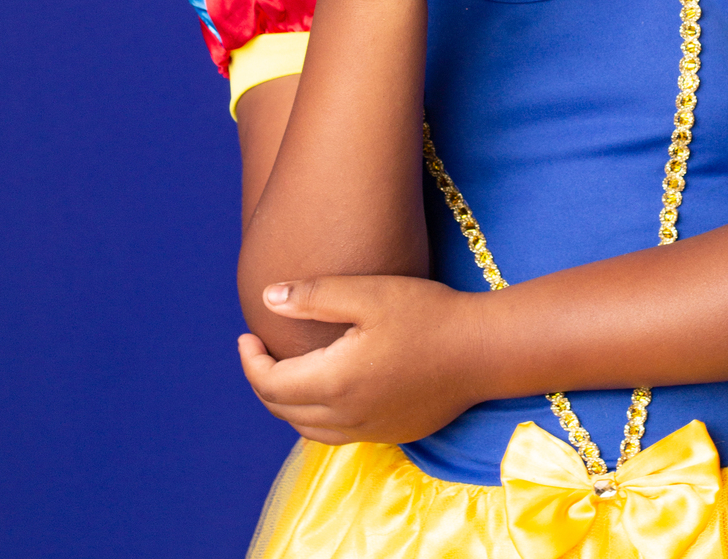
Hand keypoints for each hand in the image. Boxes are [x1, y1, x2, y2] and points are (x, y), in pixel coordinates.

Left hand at [237, 274, 484, 444]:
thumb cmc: (426, 313)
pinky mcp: (389, 434)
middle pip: (283, 410)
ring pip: (306, 428)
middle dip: (262, 381)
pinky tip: (326, 389)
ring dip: (286, 402)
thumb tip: (266, 299)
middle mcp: (345, 416)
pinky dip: (315, 416)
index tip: (247, 335)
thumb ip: (314, 296)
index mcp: (334, 382)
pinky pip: (335, 434)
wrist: (481, 350)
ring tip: (286, 370)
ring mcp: (369, 431)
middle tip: (260, 350)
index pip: (270, 384)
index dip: (250, 360)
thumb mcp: (368, 293)